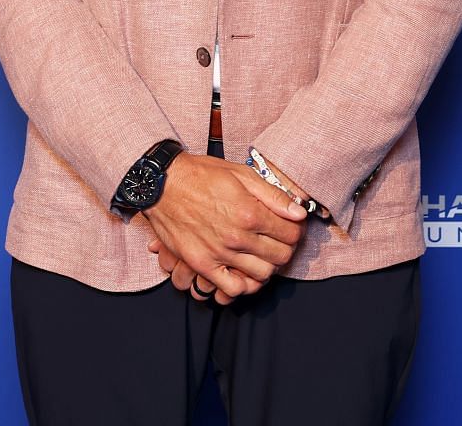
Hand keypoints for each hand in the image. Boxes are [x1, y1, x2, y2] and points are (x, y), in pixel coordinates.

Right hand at [141, 153, 306, 302]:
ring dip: (269, 266)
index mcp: (249, 212)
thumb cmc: (201, 175)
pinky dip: (244, 285)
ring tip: (264, 255)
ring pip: (262, 275)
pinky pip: (232, 288)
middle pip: (280, 256)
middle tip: (281, 241)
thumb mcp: (241, 174)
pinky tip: (244, 272)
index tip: (292, 227)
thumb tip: (299, 212)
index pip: (291, 233)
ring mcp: (219, 253)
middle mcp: (236, 236)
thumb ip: (273, 195)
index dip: (296, 230)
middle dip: (287, 248)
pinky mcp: (202, 264)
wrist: (162, 184)